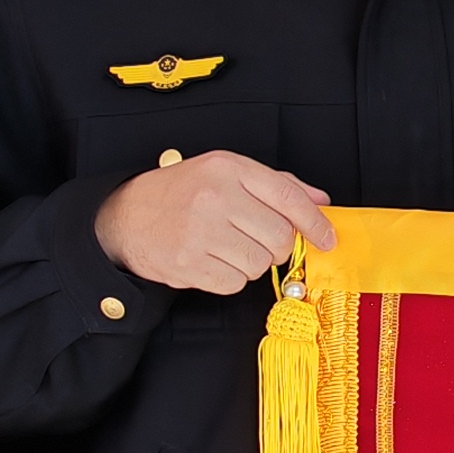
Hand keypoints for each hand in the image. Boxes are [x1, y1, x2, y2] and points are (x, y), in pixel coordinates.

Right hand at [94, 153, 334, 293]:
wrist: (126, 216)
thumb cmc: (182, 193)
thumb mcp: (226, 173)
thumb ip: (276, 185)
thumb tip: (321, 202)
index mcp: (229, 169)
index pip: (288, 199)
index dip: (315, 224)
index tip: (327, 239)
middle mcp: (215, 198)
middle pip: (279, 237)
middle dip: (277, 246)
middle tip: (258, 240)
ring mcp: (199, 232)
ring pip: (259, 264)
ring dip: (251, 263)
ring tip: (226, 247)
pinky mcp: (188, 263)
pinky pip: (234, 283)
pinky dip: (229, 278)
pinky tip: (211, 260)